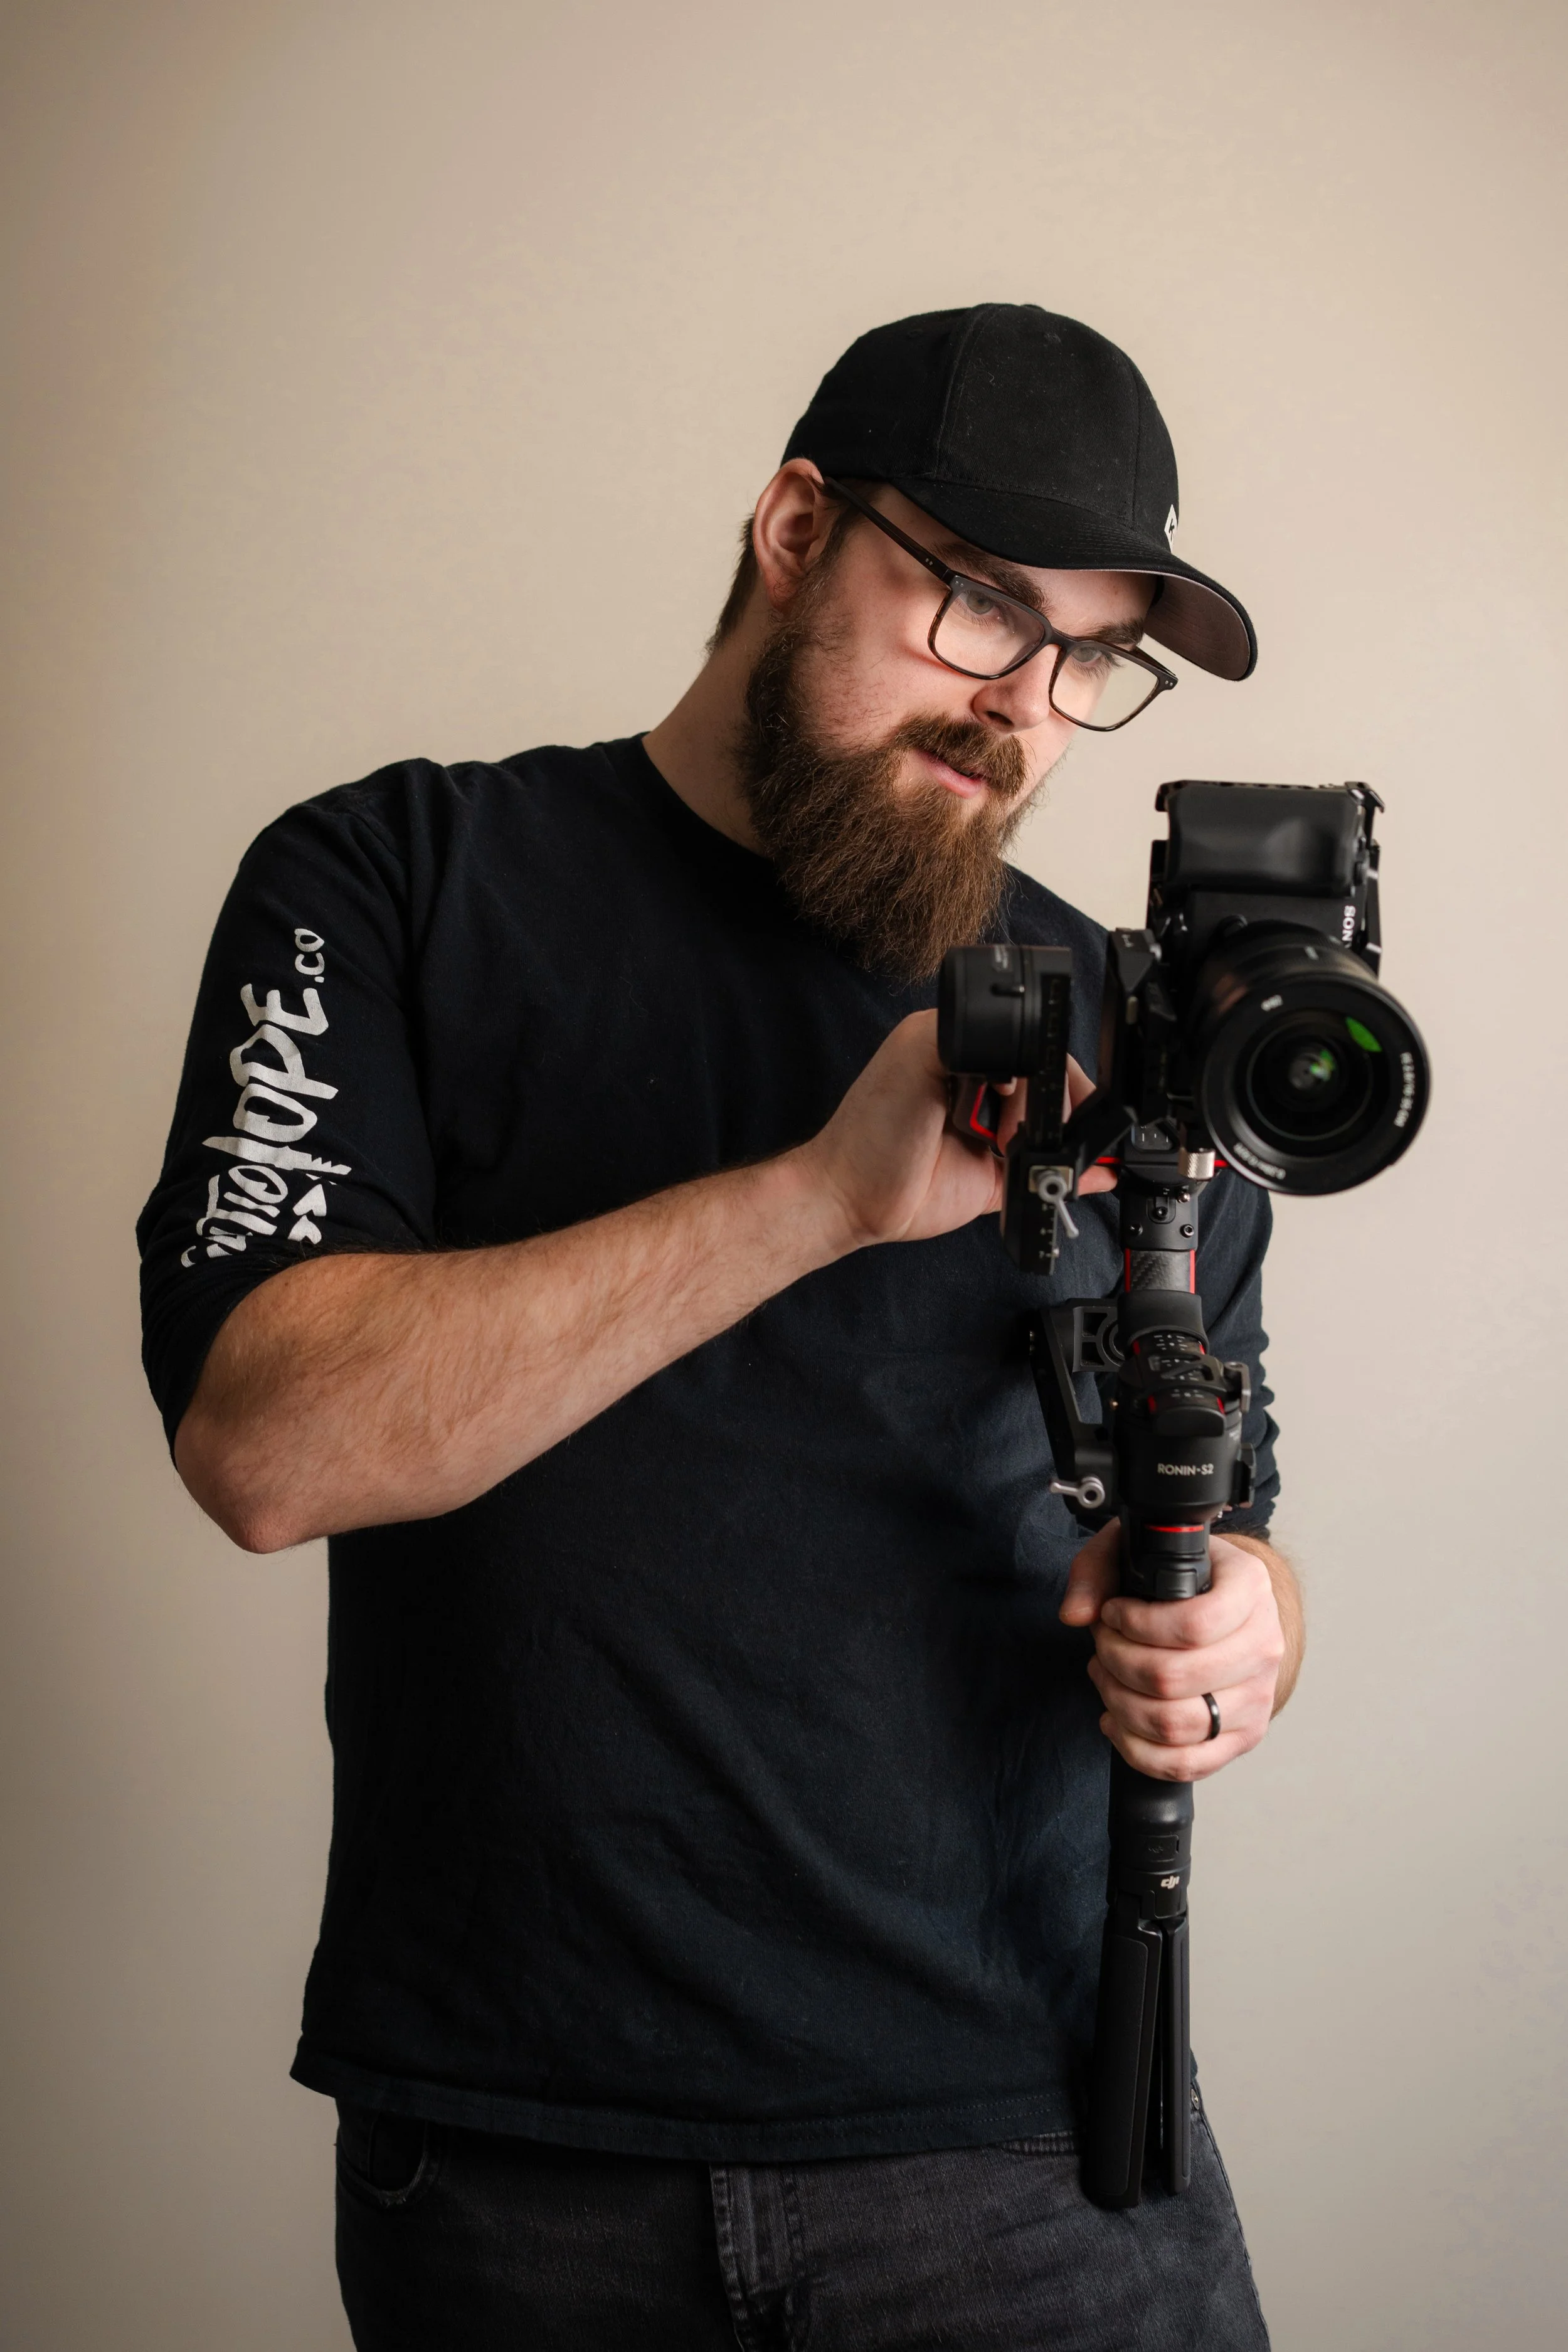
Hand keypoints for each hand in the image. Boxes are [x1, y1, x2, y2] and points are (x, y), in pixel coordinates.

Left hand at [799, 1011, 1113, 1250]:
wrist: (853, 1196)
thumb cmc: (870, 1127)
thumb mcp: (914, 1054)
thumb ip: (968, 1036)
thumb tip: (1022, 1057)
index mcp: (964, 1051)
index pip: (1027, 1042)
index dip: (1042, 1060)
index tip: (1037, 1081)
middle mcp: (981, 1090)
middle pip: (1048, 1085)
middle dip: (1050, 1102)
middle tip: (1015, 1125)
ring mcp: (991, 1134)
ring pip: (1052, 1127)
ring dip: (1062, 1135)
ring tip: (1023, 1146)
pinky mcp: (996, 1177)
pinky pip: (1046, 1172)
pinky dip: (1077, 1175)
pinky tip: (1096, 1172)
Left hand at [1058, 1526, 1288, 1781]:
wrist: (1227, 1607)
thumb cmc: (1181, 1577)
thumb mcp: (1136, 1547)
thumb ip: (1096, 1569)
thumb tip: (1075, 1614)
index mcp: (1249, 1588)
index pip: (1194, 1625)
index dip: (1136, 1625)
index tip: (1112, 1614)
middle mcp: (1264, 1644)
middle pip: (1174, 1678)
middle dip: (1117, 1662)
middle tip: (1102, 1645)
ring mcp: (1258, 1696)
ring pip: (1175, 1725)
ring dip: (1120, 1704)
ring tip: (1106, 1676)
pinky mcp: (1244, 1736)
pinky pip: (1186, 1764)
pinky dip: (1137, 1749)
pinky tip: (1116, 1720)